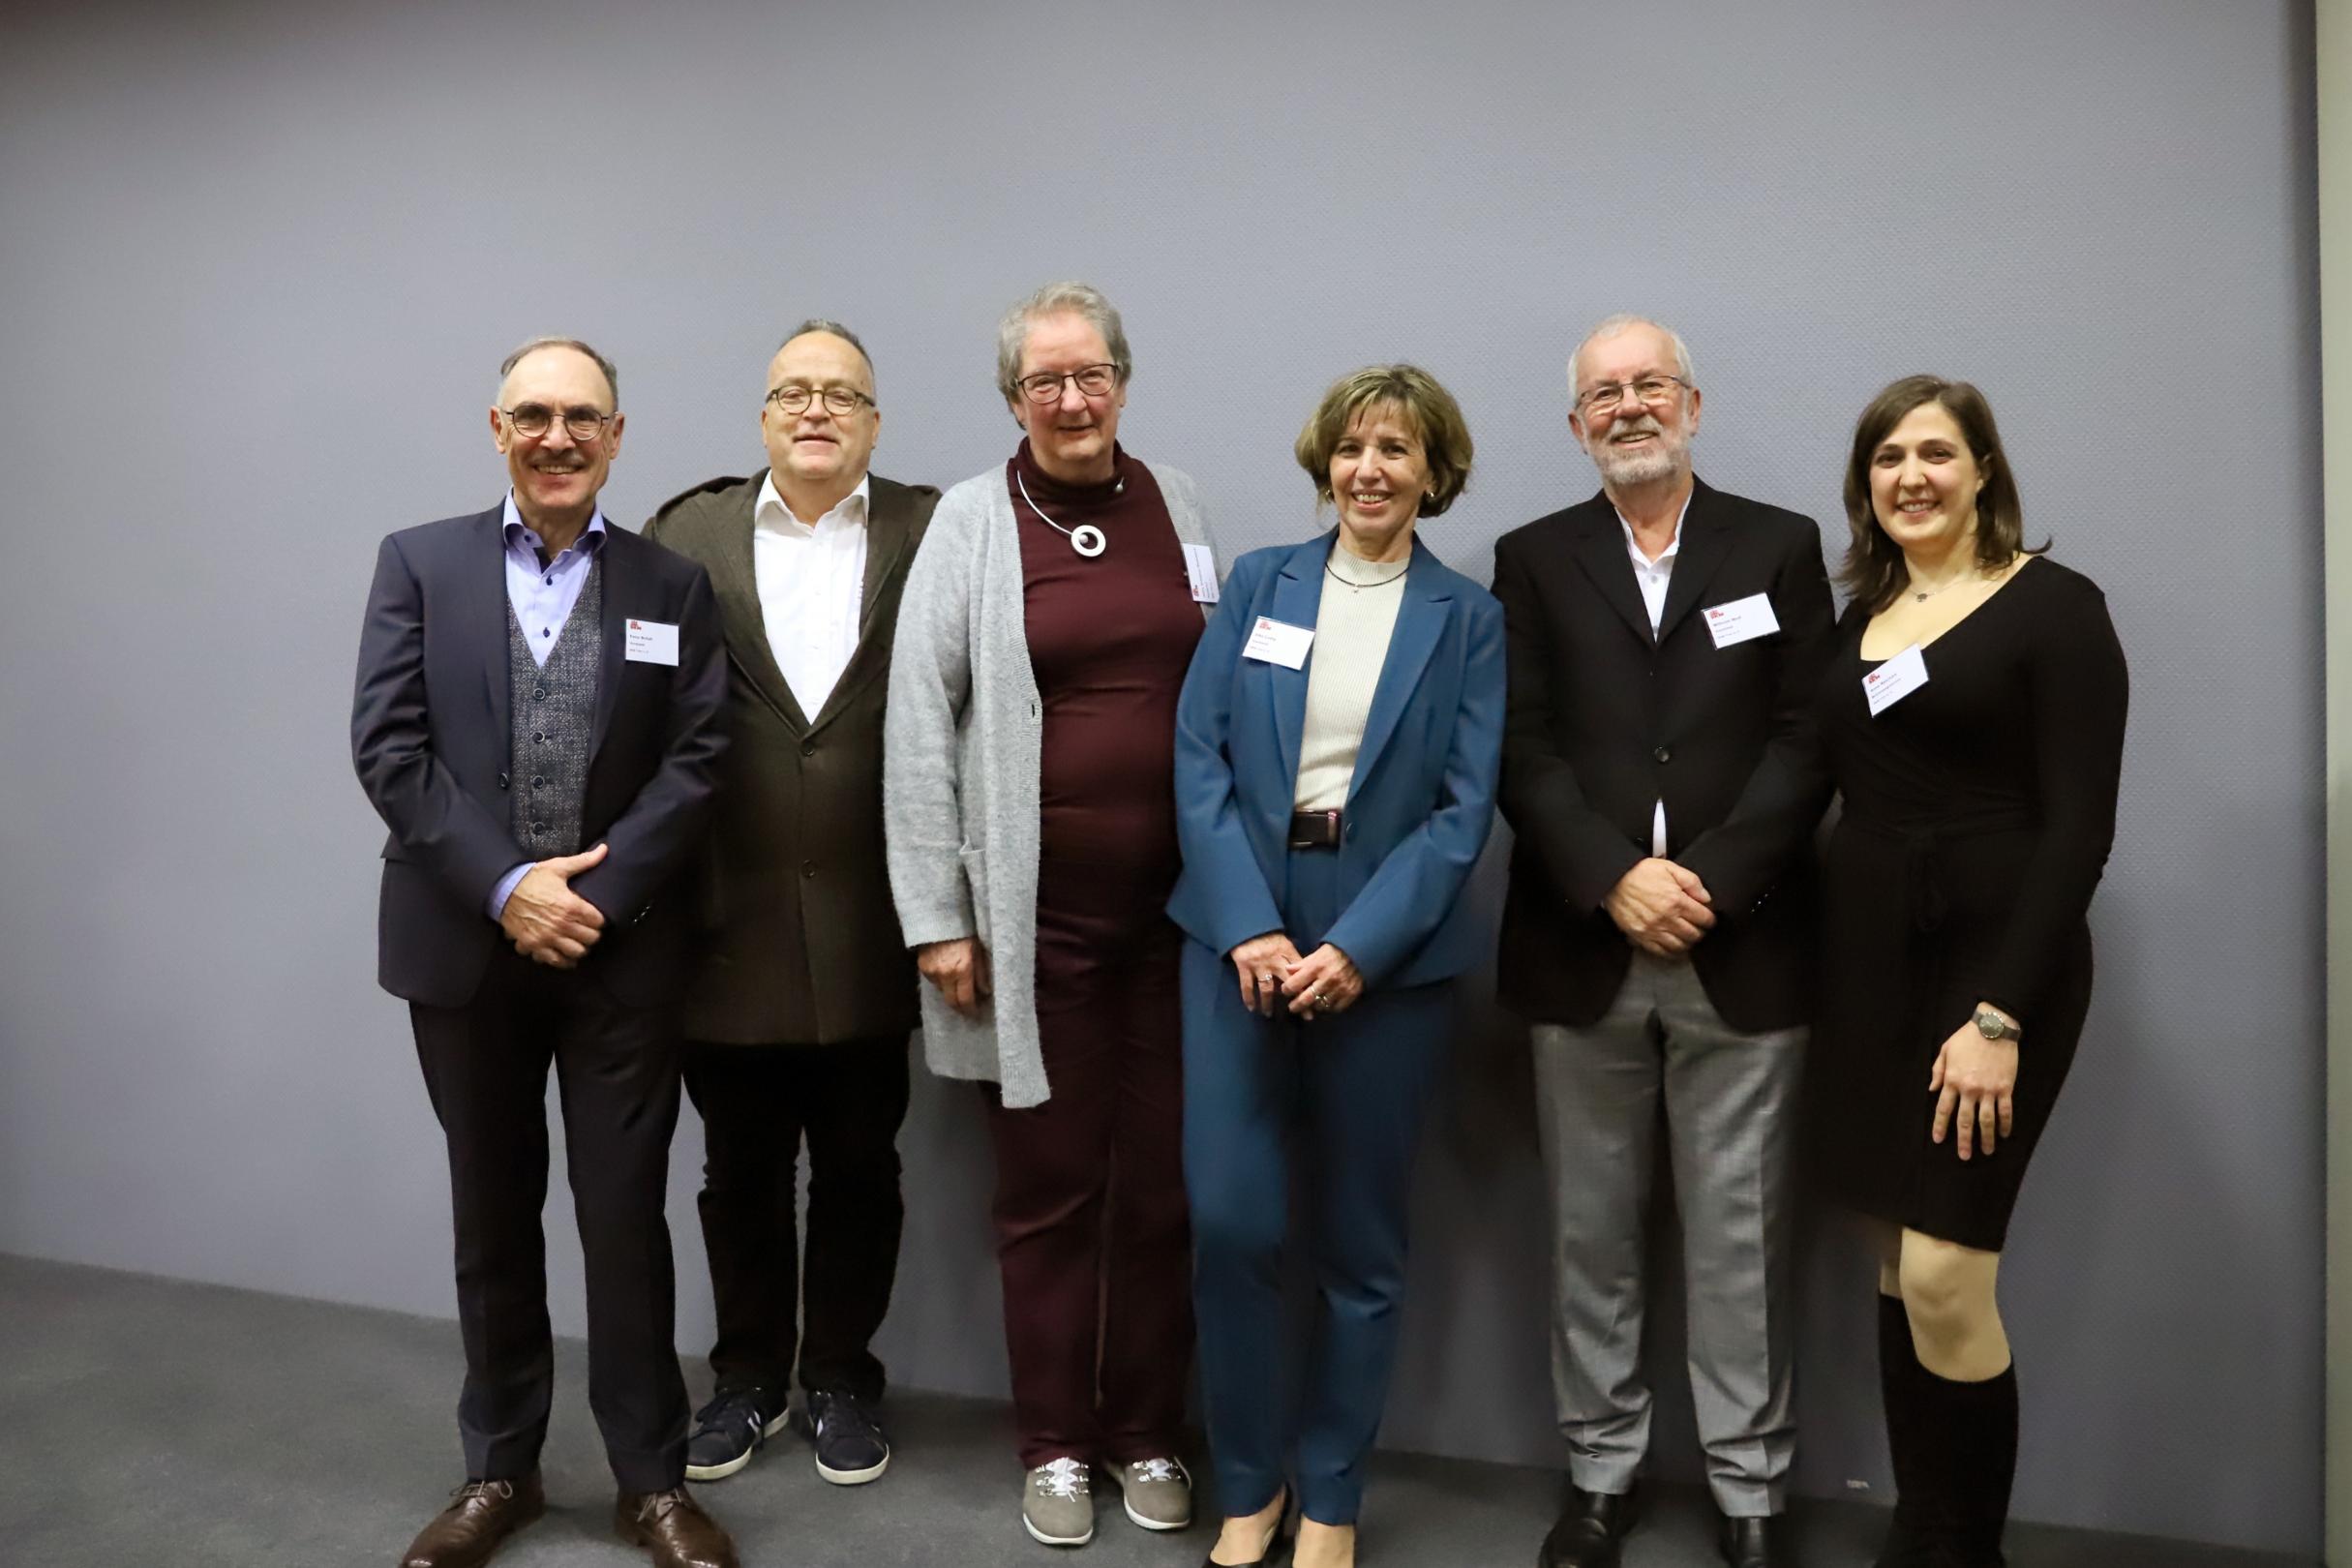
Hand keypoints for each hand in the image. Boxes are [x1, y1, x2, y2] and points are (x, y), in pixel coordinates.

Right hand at [499, 843, 608, 967]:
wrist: (503, 889)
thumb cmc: (531, 878)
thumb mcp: (558, 867)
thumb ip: (584, 861)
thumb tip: (604, 850)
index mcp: (571, 905)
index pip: (598, 922)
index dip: (600, 920)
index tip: (597, 918)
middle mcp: (561, 924)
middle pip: (590, 939)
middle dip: (592, 934)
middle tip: (589, 930)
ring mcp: (548, 937)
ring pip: (576, 952)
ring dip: (580, 948)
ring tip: (579, 942)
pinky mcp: (534, 945)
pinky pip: (554, 960)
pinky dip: (561, 959)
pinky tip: (564, 953)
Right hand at [917, 937, 992, 1017]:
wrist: (939, 919)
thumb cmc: (964, 932)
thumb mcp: (978, 950)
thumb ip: (982, 973)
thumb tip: (985, 992)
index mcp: (962, 969)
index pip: (965, 1000)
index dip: (971, 1010)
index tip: (976, 1013)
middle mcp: (945, 974)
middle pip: (952, 1002)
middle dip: (961, 1008)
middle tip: (968, 1009)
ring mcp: (932, 972)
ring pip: (943, 992)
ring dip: (951, 993)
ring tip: (959, 988)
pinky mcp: (923, 968)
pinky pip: (934, 982)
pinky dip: (942, 983)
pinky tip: (949, 976)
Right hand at [1228, 931, 1303, 1016]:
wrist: (1247, 927)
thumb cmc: (1268, 936)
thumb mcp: (1285, 943)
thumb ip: (1294, 959)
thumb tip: (1308, 975)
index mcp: (1287, 953)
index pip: (1300, 973)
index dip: (1308, 987)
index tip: (1316, 1001)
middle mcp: (1274, 960)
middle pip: (1288, 983)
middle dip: (1296, 1000)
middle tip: (1303, 1016)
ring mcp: (1259, 964)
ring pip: (1266, 989)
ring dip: (1268, 1003)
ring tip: (1269, 1014)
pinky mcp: (1244, 966)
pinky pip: (1247, 986)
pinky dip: (1248, 998)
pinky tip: (1252, 1008)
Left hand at [1282, 943, 1364, 1018]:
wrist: (1361, 952)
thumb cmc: (1336, 952)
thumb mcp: (1317, 953)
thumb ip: (1302, 964)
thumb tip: (1287, 970)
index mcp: (1316, 967)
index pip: (1294, 984)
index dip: (1286, 989)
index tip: (1286, 990)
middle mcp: (1327, 979)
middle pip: (1305, 1000)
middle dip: (1295, 1006)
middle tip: (1293, 1007)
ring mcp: (1339, 988)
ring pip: (1319, 1006)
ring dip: (1313, 1006)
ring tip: (1311, 1003)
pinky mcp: (1350, 994)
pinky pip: (1335, 1008)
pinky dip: (1329, 1007)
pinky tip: (1326, 1003)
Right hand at [1604, 857, 1714, 956]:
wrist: (1613, 879)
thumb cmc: (1639, 872)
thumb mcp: (1669, 868)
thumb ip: (1691, 881)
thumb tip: (1706, 897)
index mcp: (1676, 901)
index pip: (1704, 918)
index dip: (1710, 919)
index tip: (1709, 918)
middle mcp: (1666, 918)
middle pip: (1694, 935)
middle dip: (1701, 931)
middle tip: (1700, 927)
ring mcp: (1653, 930)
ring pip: (1680, 946)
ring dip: (1688, 942)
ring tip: (1688, 936)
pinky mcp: (1641, 936)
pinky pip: (1661, 952)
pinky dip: (1671, 952)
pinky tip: (1675, 946)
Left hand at [1929, 1005, 2019, 1159]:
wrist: (1994, 1028)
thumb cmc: (1967, 1038)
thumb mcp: (1945, 1050)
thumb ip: (1938, 1071)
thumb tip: (1932, 1089)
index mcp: (1953, 1080)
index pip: (1943, 1109)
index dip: (1940, 1126)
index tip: (1939, 1139)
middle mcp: (1970, 1089)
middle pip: (1965, 1120)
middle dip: (1963, 1140)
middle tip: (1964, 1156)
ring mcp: (1989, 1090)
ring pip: (1986, 1120)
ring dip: (1986, 1138)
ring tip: (1986, 1151)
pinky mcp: (2005, 1088)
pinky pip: (2005, 1111)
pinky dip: (2005, 1124)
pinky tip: (2004, 1134)